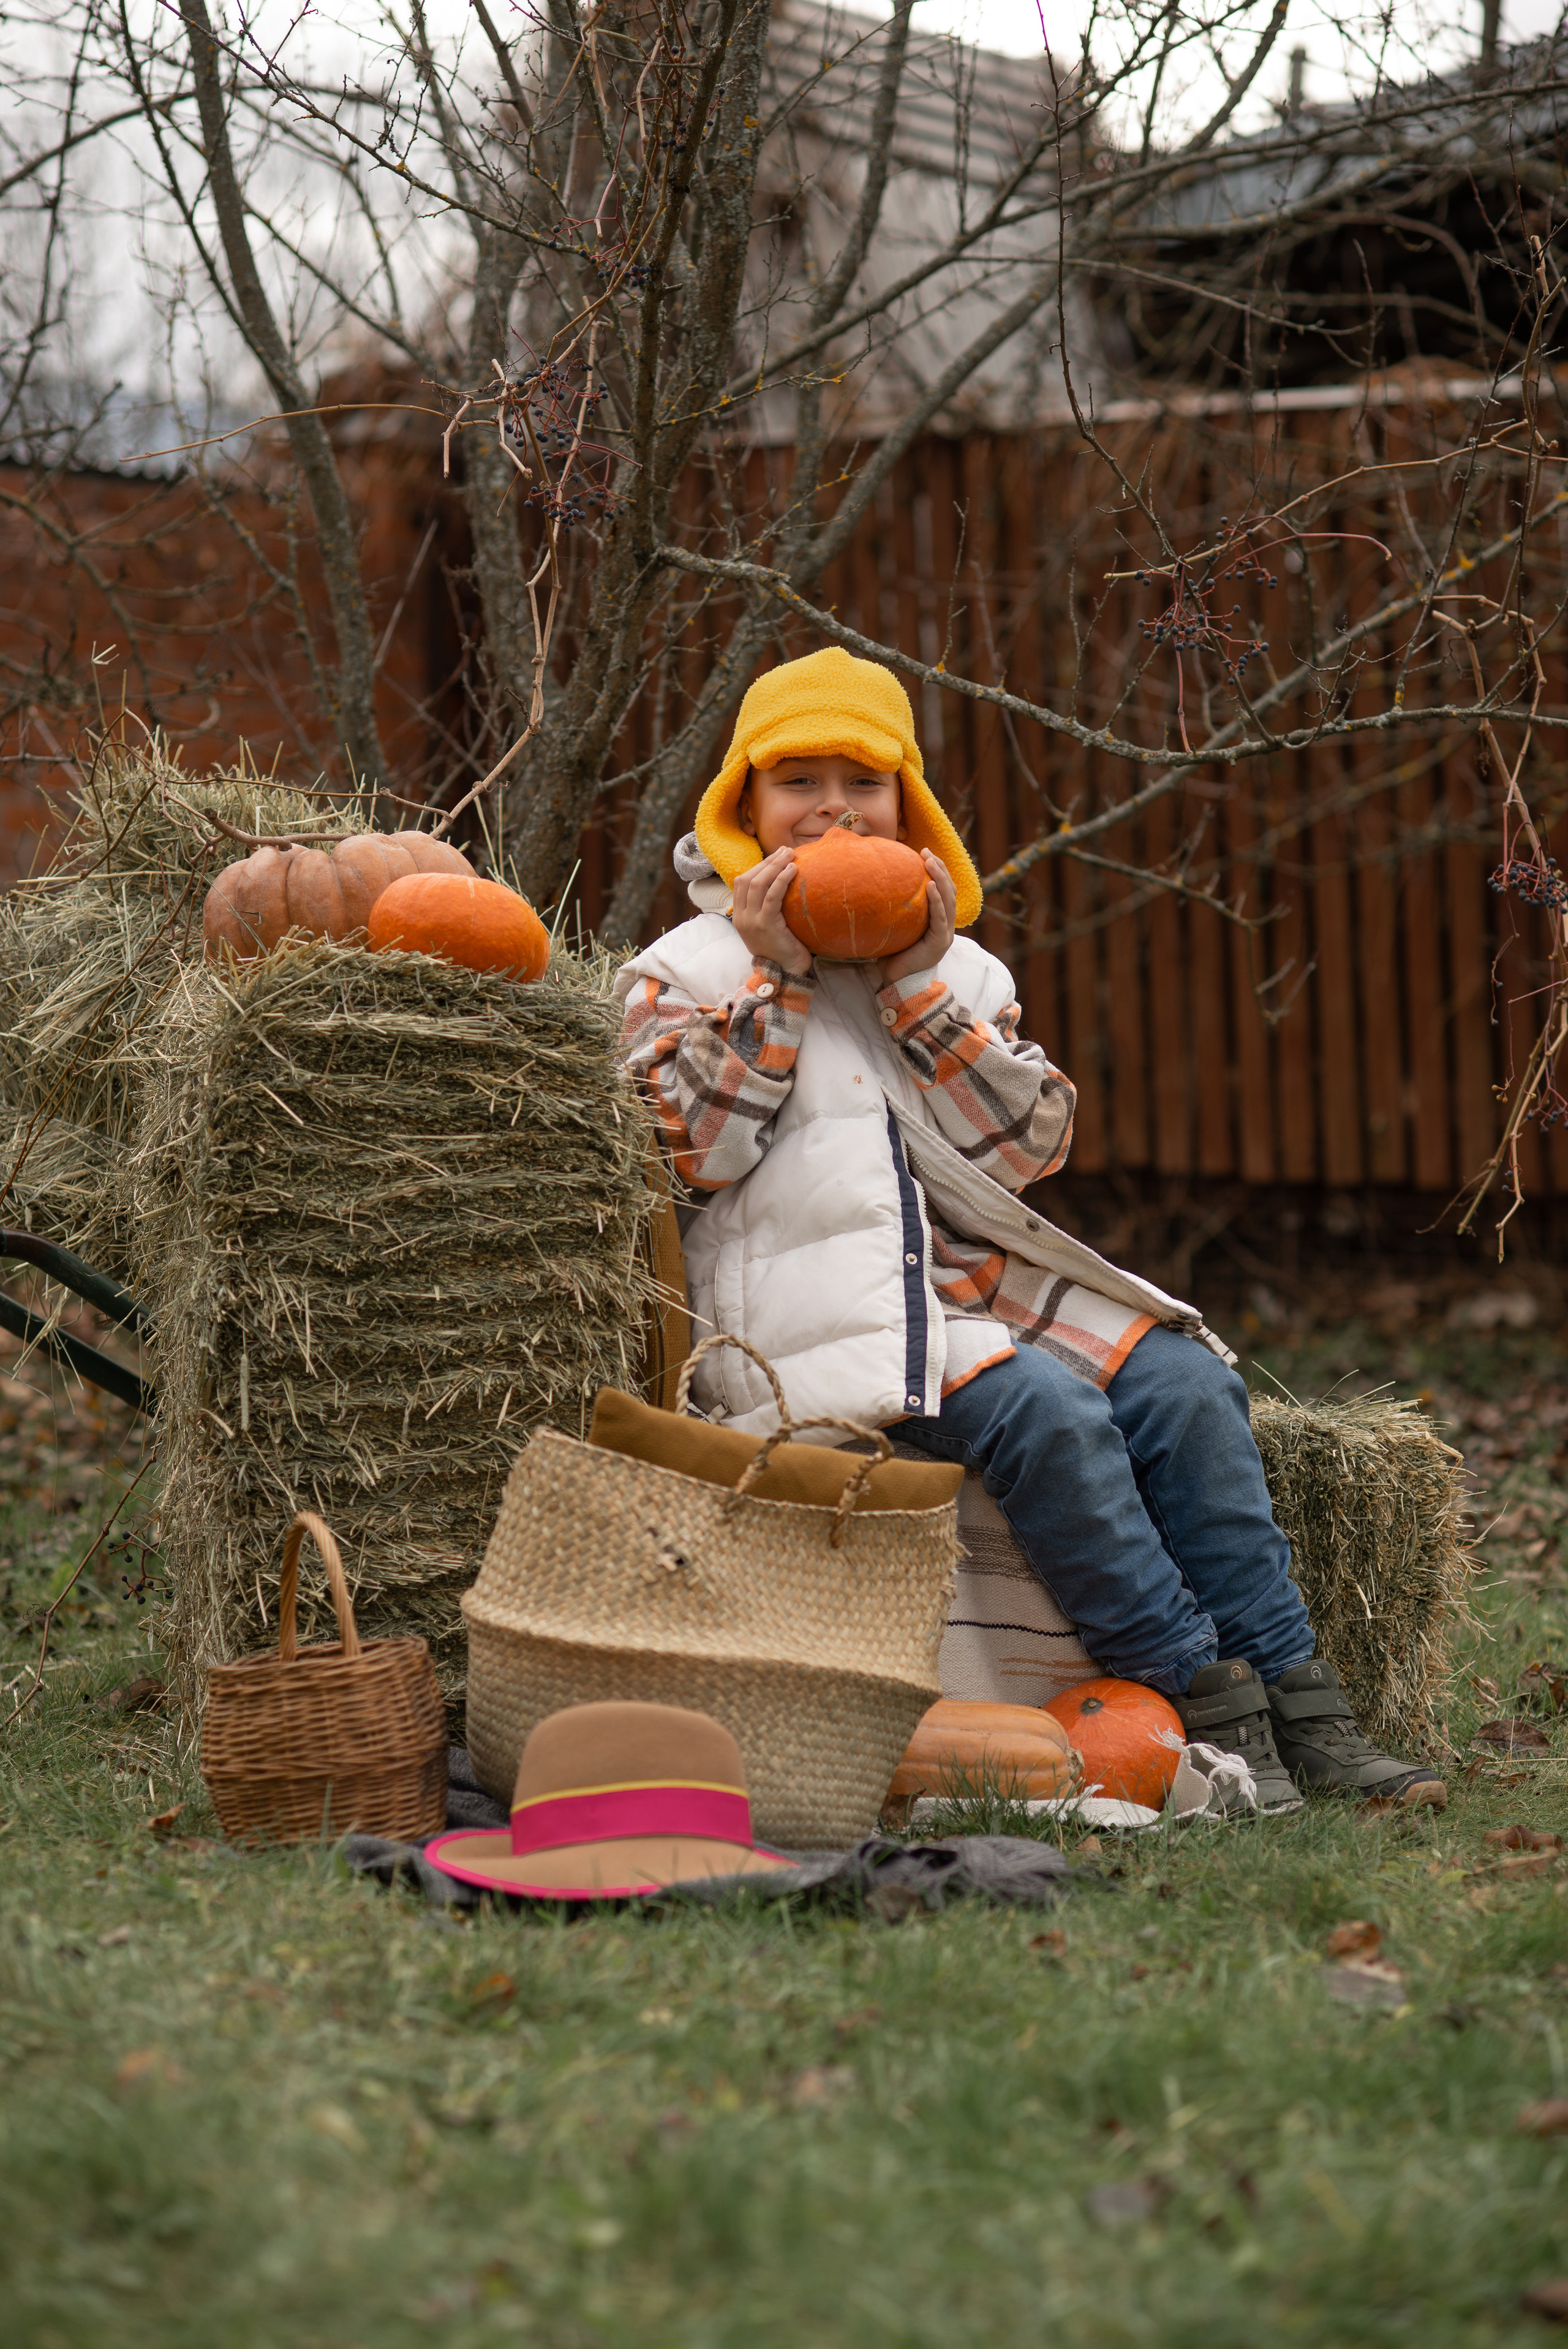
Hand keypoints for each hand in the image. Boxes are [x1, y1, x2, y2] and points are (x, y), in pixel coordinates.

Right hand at [729, 845, 811, 976]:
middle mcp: (741, 917)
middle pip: (748, 879)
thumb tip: (781, 882)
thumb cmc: (783, 948)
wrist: (786, 972)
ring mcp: (751, 921)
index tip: (776, 856)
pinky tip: (793, 870)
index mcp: (739, 916)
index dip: (758, 865)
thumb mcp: (769, 925)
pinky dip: (781, 880)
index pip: (742, 882)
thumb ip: (767, 906)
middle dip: (767, 861)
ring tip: (790, 855)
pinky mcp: (765, 925)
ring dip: (775, 865)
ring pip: (758, 884)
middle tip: (785, 850)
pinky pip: (771, 896)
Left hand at [878, 853, 956, 988]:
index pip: (943, 891)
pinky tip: (929, 886)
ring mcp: (945, 935)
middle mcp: (946, 926)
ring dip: (940, 878)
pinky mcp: (940, 943)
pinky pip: (940, 918)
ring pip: (948, 901)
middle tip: (927, 852)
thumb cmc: (892, 954)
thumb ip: (896, 908)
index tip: (925, 853)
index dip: (938, 870)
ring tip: (930, 862)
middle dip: (940, 869)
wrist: (895, 981)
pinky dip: (936, 900)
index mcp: (938, 921)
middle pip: (949, 891)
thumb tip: (875, 884)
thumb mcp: (896, 925)